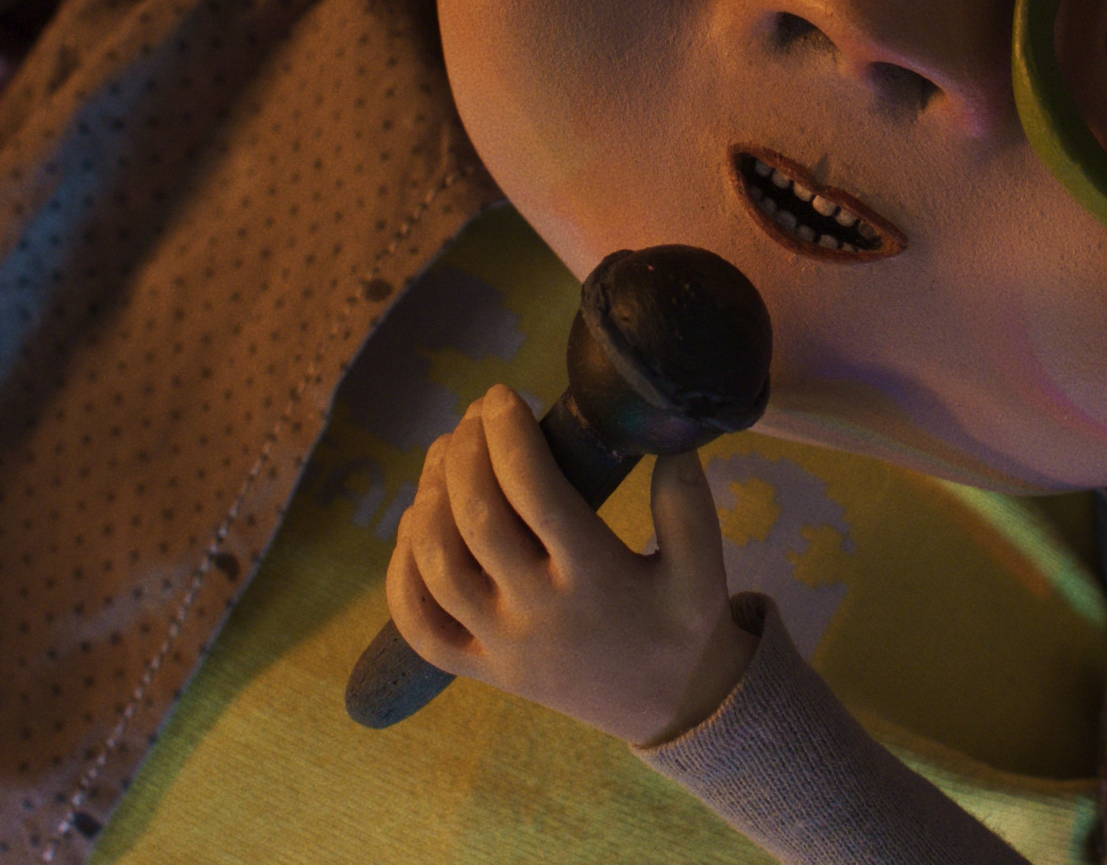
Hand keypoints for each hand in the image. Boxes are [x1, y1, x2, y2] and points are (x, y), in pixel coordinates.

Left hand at [384, 384, 756, 746]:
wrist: (672, 712)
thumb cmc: (685, 628)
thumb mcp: (705, 568)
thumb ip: (688, 502)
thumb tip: (664, 433)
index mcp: (596, 579)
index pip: (535, 493)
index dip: (508, 435)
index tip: (501, 394)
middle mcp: (540, 613)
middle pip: (477, 522)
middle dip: (466, 454)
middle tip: (474, 414)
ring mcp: (505, 646)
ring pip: (440, 568)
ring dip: (429, 499)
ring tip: (444, 453)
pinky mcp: (485, 671)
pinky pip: (422, 630)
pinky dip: (402, 576)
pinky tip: (412, 526)